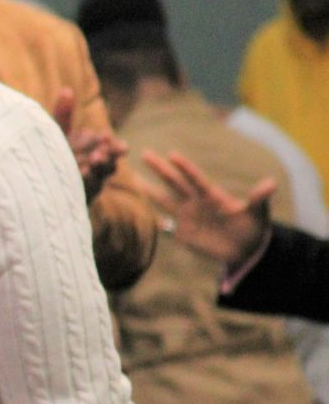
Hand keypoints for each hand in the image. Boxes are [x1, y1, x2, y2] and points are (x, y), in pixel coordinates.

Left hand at [52, 88, 123, 203]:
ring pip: (101, 177)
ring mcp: (91, 181)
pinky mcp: (82, 195)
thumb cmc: (54, 152)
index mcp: (94, 147)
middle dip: (107, 158)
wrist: (40, 180)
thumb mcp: (58, 133)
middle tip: (99, 153)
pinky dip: (83, 184)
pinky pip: (86, 191)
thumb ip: (63, 115)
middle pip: (110, 162)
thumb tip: (66, 90)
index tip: (106, 138)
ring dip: (96, 172)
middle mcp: (96, 164)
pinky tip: (76, 179)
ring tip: (87, 167)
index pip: (110, 145)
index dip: (112, 144)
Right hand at [140, 149, 275, 266]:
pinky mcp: (182, 232)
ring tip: (132, 178)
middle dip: (159, 168)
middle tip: (144, 153)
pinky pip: (164, 223)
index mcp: (212, 195)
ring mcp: (187, 217)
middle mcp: (195, 202)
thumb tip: (270, 184)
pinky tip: (136, 211)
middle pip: (174, 182)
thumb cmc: (253, 228)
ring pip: (164, 200)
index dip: (185, 167)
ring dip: (148, 190)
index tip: (171, 155)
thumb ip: (259, 199)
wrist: (244, 249)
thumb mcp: (258, 214)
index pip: (195, 178)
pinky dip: (151, 218)